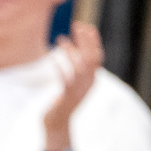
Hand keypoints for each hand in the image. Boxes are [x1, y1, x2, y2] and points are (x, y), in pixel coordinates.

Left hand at [41, 22, 101, 150]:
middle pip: (91, 58)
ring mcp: (78, 91)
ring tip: (60, 39)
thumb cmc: (63, 102)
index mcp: (92, 80)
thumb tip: (73, 49)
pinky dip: (61, 67)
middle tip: (76, 25)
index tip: (87, 27)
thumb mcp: (73, 83)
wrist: (57, 125)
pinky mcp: (67, 97)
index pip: (97, 56)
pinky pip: (65, 79)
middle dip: (85, 41)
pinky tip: (53, 58)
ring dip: (71, 51)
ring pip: (79, 67)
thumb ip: (76, 69)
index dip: (93, 41)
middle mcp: (88, 84)